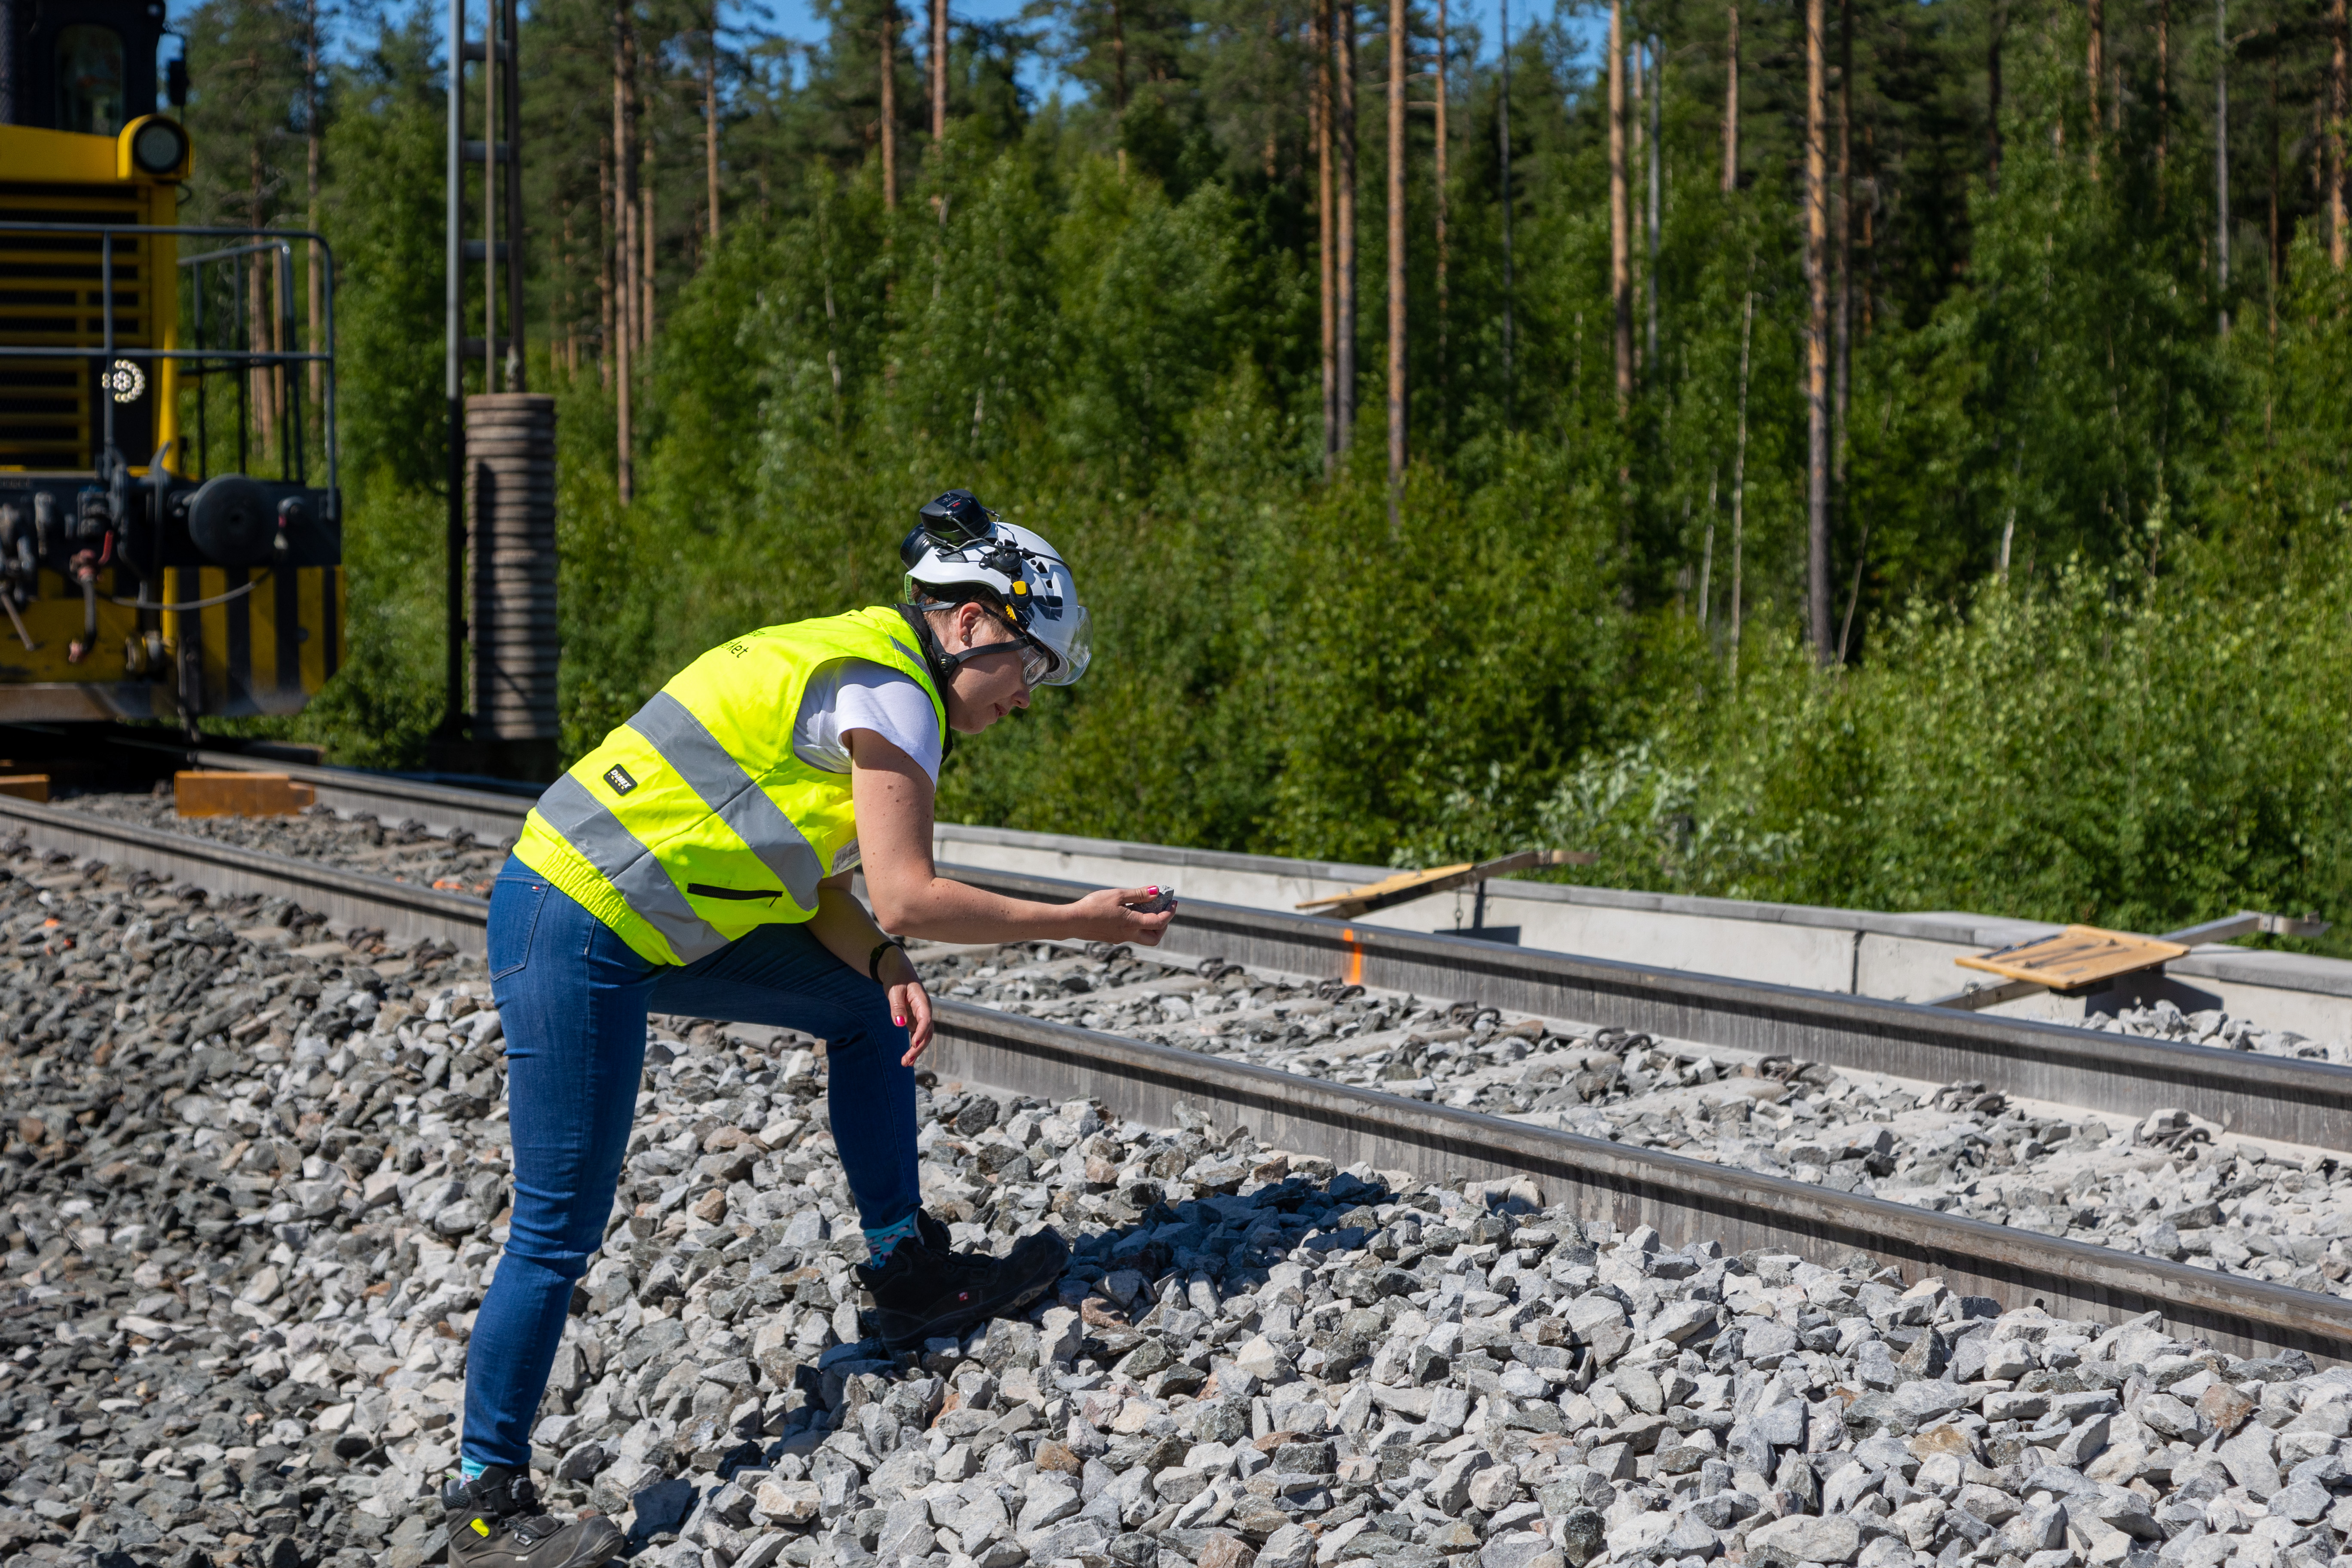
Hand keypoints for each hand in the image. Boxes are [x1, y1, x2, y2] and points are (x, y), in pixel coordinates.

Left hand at [881, 948, 935, 1064]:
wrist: (896, 970)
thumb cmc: (896, 977)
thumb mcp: (894, 990)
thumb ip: (897, 1007)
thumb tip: (900, 1025)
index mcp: (923, 1001)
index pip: (926, 1019)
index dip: (921, 1032)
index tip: (913, 1044)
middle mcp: (925, 1010)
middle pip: (927, 1032)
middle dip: (918, 1047)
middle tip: (906, 1061)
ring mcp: (920, 1016)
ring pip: (923, 1036)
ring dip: (916, 1050)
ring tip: (906, 1063)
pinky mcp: (914, 1019)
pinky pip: (916, 1035)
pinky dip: (913, 1046)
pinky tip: (907, 1057)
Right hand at [1065, 886, 1177, 946]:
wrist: (1073, 921)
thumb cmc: (1093, 906)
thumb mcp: (1117, 895)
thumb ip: (1138, 895)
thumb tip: (1156, 892)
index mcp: (1132, 924)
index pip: (1160, 922)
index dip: (1170, 912)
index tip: (1173, 902)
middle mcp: (1129, 935)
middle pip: (1155, 938)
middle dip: (1163, 925)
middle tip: (1162, 910)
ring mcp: (1120, 938)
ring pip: (1143, 937)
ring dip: (1150, 925)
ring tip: (1145, 908)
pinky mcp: (1113, 937)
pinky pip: (1131, 933)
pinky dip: (1137, 924)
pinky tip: (1129, 911)